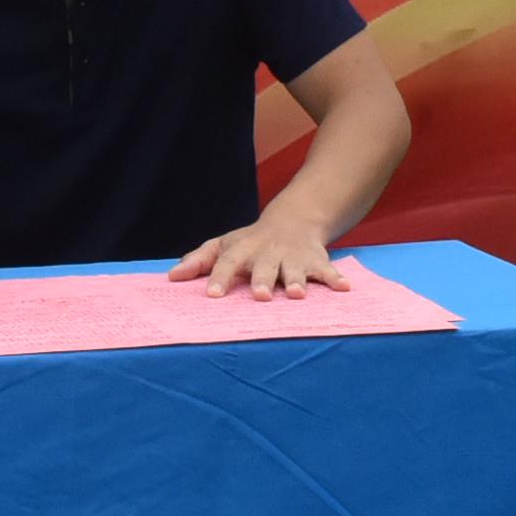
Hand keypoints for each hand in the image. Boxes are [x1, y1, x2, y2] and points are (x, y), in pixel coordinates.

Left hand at [172, 222, 348, 299]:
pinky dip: (336, 278)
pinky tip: (344, 288)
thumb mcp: (224, 245)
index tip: (212, 294)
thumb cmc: (251, 242)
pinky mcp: (316, 261)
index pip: (228, 261)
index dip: (219, 276)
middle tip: (259, 296)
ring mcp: (293, 256)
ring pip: (295, 268)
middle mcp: (268, 252)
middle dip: (262, 280)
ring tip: (296, 294)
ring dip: (296, 280)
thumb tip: (171, 277)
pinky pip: (327, 270)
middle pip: (263, 266)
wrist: (294, 219)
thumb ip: (200, 260)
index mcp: (243, 249)